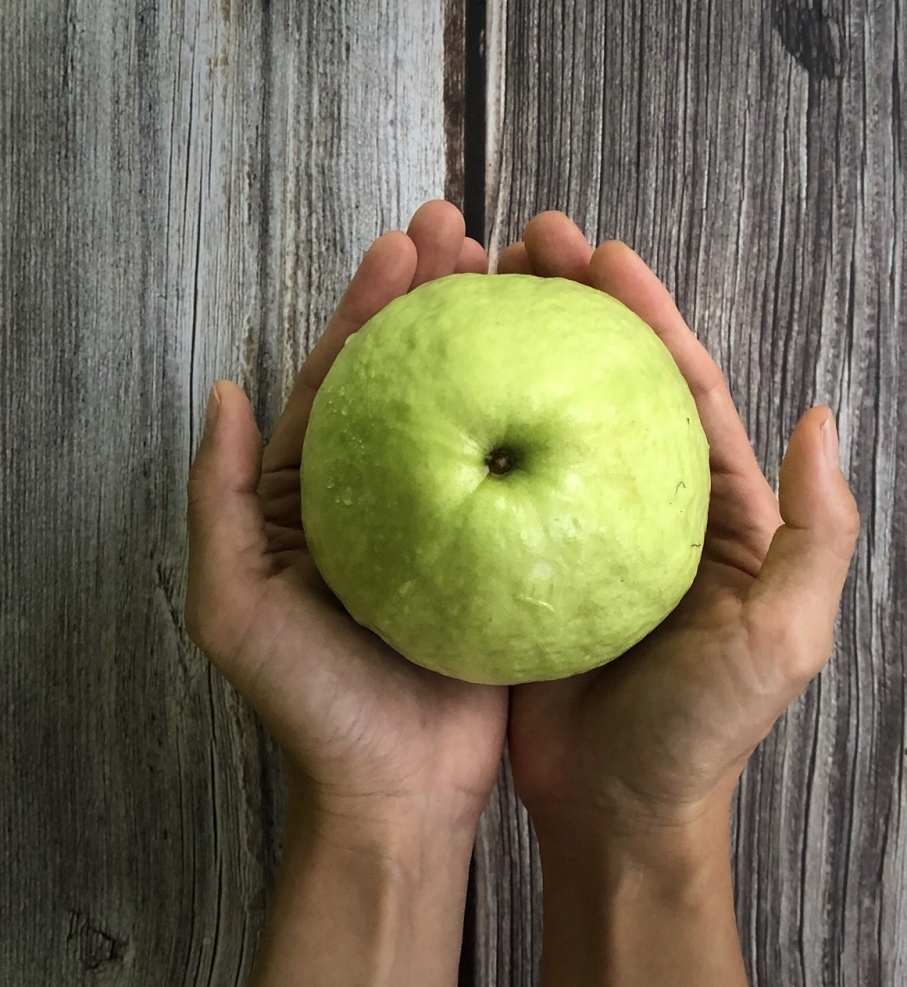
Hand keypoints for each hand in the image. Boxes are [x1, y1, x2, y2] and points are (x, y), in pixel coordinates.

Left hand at [184, 202, 507, 983]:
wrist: (397, 793)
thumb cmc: (314, 709)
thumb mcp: (234, 608)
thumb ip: (218, 498)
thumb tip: (226, 391)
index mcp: (315, 494)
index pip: (341, 377)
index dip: (370, 306)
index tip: (407, 244)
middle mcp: (381, 493)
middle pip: (410, 378)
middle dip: (434, 299)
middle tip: (471, 233)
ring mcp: (444, 518)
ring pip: (470, 412)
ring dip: (491, 343)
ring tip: (526, 277)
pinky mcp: (495, 551)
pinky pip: (516, 471)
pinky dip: (535, 420)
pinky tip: (568, 376)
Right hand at [502, 211, 858, 834]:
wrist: (615, 810)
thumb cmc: (700, 732)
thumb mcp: (783, 638)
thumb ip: (817, 532)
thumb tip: (819, 416)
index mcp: (713, 507)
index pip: (682, 385)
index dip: (646, 313)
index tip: (600, 251)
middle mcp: (643, 503)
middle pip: (608, 382)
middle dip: (572, 305)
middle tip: (521, 243)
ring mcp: (577, 527)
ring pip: (545, 417)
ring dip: (516, 350)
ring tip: (470, 289)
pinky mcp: (524, 559)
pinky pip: (500, 477)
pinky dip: (475, 427)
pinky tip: (438, 391)